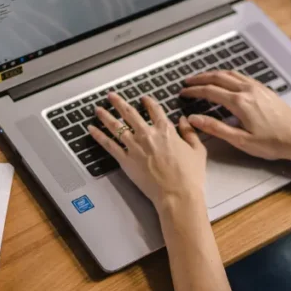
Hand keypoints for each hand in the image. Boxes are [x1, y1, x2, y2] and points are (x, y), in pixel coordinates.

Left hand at [88, 92, 207, 209]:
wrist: (177, 194)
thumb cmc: (189, 176)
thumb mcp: (197, 150)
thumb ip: (189, 132)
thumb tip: (184, 120)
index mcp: (166, 131)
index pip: (154, 110)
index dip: (148, 102)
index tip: (143, 98)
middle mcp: (148, 135)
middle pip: (130, 113)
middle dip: (118, 103)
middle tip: (111, 96)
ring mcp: (135, 147)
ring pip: (116, 126)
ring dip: (105, 116)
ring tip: (98, 109)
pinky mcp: (126, 160)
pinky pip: (109, 145)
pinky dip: (99, 135)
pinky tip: (92, 129)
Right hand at [181, 70, 290, 161]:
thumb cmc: (273, 142)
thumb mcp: (241, 141)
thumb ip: (216, 128)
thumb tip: (194, 120)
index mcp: (239, 102)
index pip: (210, 91)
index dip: (194, 91)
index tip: (183, 92)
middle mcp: (247, 90)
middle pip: (218, 77)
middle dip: (201, 78)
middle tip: (187, 81)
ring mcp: (257, 87)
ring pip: (230, 74)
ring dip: (214, 74)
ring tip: (203, 78)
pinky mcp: (264, 89)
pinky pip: (241, 76)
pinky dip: (228, 75)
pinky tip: (226, 81)